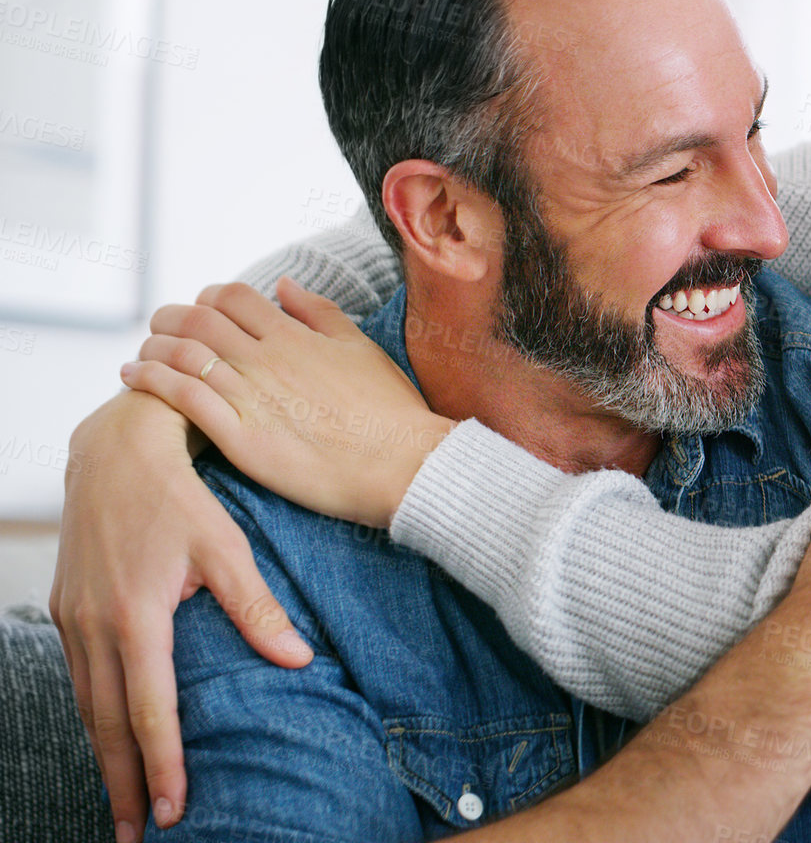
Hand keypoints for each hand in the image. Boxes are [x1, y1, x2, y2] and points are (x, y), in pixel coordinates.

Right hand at [50, 390, 313, 840]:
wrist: (115, 451)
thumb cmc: (179, 495)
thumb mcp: (227, 547)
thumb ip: (258, 608)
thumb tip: (298, 659)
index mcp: (135, 616)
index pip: (149, 710)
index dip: (161, 765)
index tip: (172, 810)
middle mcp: (94, 625)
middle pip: (106, 725)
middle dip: (123, 783)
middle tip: (137, 834)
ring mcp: (72, 619)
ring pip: (85, 705)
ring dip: (104, 757)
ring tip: (123, 802)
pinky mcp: (66, 609)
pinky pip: (77, 677)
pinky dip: (91, 716)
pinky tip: (108, 738)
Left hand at [118, 279, 454, 527]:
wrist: (406, 465)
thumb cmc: (391, 411)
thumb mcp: (362, 349)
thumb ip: (320, 313)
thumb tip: (284, 285)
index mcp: (296, 336)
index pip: (232, 296)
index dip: (207, 297)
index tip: (202, 311)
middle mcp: (268, 359)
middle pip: (197, 319)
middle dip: (169, 318)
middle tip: (161, 329)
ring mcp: (252, 398)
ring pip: (181, 354)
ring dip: (152, 347)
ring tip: (142, 354)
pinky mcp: (242, 438)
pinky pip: (183, 399)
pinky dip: (150, 381)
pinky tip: (134, 378)